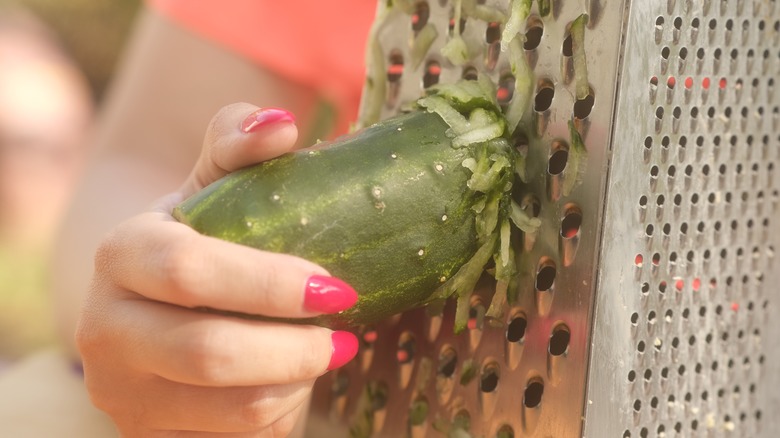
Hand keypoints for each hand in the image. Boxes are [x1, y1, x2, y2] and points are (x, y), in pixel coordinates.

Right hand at [76, 104, 358, 435]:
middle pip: (209, 352)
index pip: (190, 271)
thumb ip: (237, 144)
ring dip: (294, 381)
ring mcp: (123, 393)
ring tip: (324, 353)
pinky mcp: (150, 437)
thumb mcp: (213, 188)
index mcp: (121, 255)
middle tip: (347, 335)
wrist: (158, 313)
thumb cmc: (202, 242)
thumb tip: (283, 128)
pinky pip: (233, 437)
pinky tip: (291, 382)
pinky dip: (277, 413)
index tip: (336, 287)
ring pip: (230, 406)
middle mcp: (105, 330)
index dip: (270, 283)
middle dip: (296, 347)